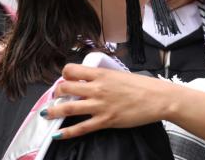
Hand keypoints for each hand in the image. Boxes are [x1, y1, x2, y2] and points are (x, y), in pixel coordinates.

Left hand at [41, 64, 174, 138]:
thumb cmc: (143, 86)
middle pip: (65, 88)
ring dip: (53, 111)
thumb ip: (104, 77)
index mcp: (101, 74)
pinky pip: (81, 128)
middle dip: (56, 93)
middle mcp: (97, 88)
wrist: (158, 98)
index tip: (65, 80)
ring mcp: (100, 105)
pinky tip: (58, 134)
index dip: (64, 75)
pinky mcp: (105, 120)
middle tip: (56, 97)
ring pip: (68, 107)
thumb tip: (93, 80)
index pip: (71, 70)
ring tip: (47, 114)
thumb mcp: (120, 75)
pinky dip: (66, 132)